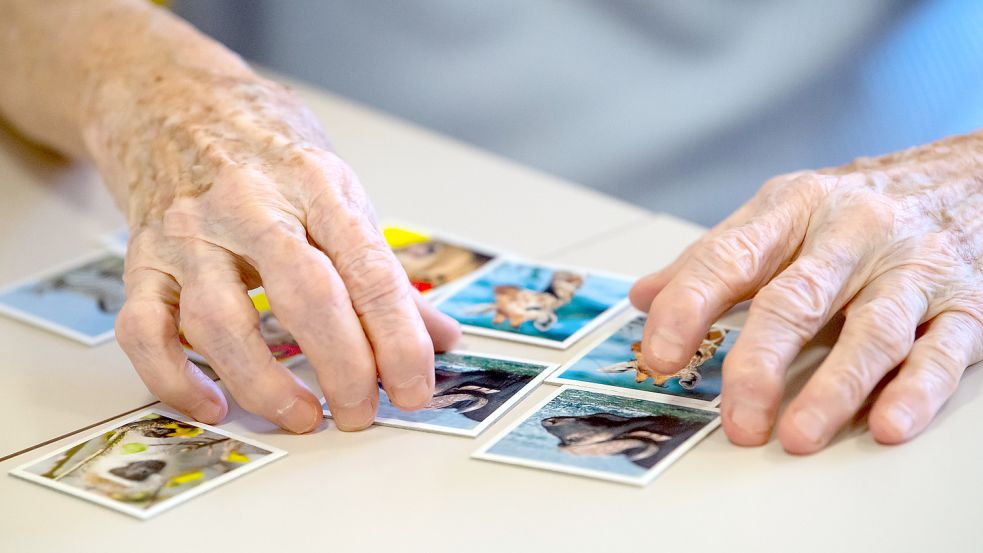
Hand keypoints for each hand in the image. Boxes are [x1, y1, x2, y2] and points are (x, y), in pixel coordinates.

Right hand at [90, 69, 459, 432]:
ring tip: (304, 417)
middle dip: (343, 366)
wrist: (171, 101)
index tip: (414, 388)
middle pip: (305, 296)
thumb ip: (382, 268)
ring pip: (220, 322)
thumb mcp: (337, 190)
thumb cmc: (265, 150)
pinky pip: (144, 331)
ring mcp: (189, 235)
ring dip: (265, 384)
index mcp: (315, 186)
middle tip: (363, 413)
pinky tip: (214, 405)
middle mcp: (250, 207)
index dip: (398, 339)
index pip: (369, 271)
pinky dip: (175, 379)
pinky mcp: (142, 261)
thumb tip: (439, 336)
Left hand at [630, 134, 982, 452]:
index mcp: (794, 209)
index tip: (658, 354)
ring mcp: (911, 268)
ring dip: (834, 388)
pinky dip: (914, 390)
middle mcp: (852, 234)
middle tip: (736, 417)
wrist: (965, 178)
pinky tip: (887, 423)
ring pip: (871, 331)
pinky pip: (941, 351)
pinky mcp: (965, 304)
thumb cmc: (856, 207)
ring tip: (798, 435)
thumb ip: (712, 259)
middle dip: (759, 363)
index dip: (688, 306)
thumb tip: (643, 298)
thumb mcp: (779, 214)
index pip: (729, 257)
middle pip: (797, 300)